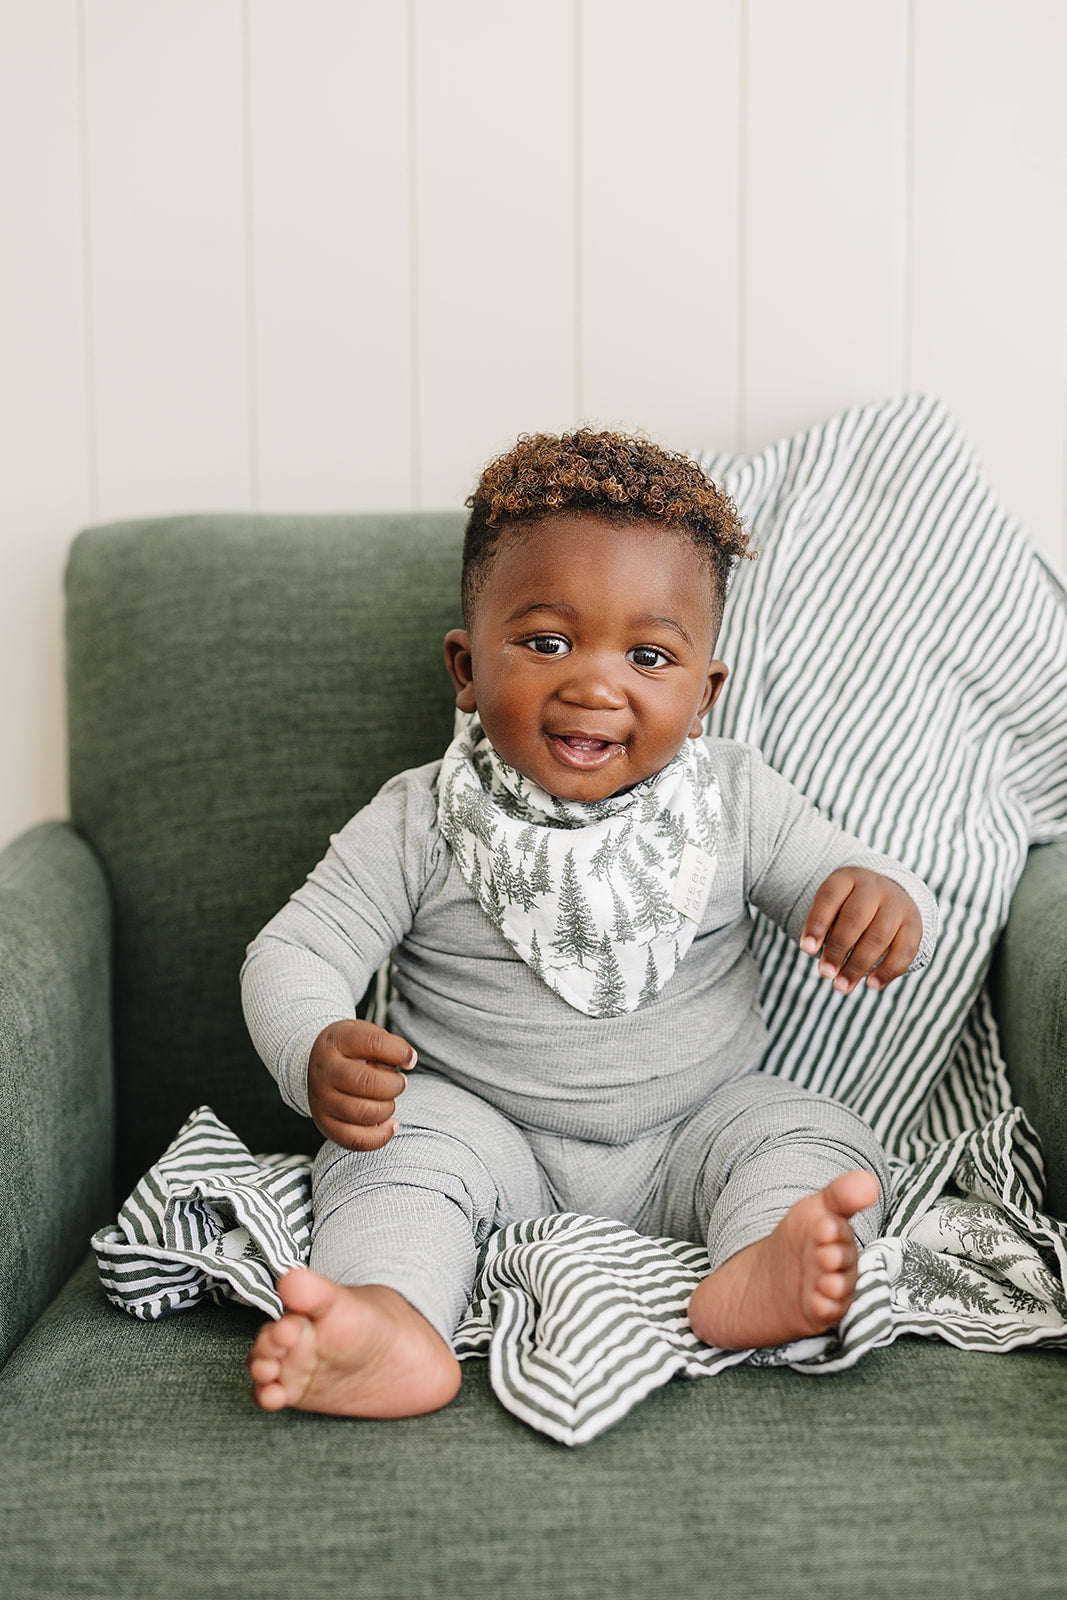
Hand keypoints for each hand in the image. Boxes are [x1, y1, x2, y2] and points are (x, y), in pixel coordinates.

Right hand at [307, 1019, 416, 1149]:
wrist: (318, 1065)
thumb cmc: (350, 1050)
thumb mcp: (365, 1034)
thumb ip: (389, 1044)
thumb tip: (409, 1061)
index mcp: (336, 1041)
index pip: (374, 1044)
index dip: (400, 1052)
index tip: (409, 1059)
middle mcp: (325, 1072)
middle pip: (368, 1083)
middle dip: (394, 1085)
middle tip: (399, 1082)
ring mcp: (322, 1100)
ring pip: (365, 1113)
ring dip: (388, 1107)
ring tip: (388, 1099)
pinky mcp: (325, 1124)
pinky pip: (356, 1140)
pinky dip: (380, 1136)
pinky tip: (390, 1123)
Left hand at [799, 868, 922, 995]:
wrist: (890, 894)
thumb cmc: (848, 907)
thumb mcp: (832, 906)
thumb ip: (823, 928)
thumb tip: (817, 958)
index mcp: (848, 878)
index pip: (830, 898)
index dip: (817, 924)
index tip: (807, 950)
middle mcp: (875, 888)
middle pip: (854, 919)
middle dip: (837, 949)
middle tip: (825, 973)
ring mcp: (897, 905)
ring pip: (878, 937)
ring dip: (858, 965)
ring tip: (841, 986)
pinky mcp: (914, 925)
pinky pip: (904, 950)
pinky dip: (887, 971)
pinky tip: (872, 985)